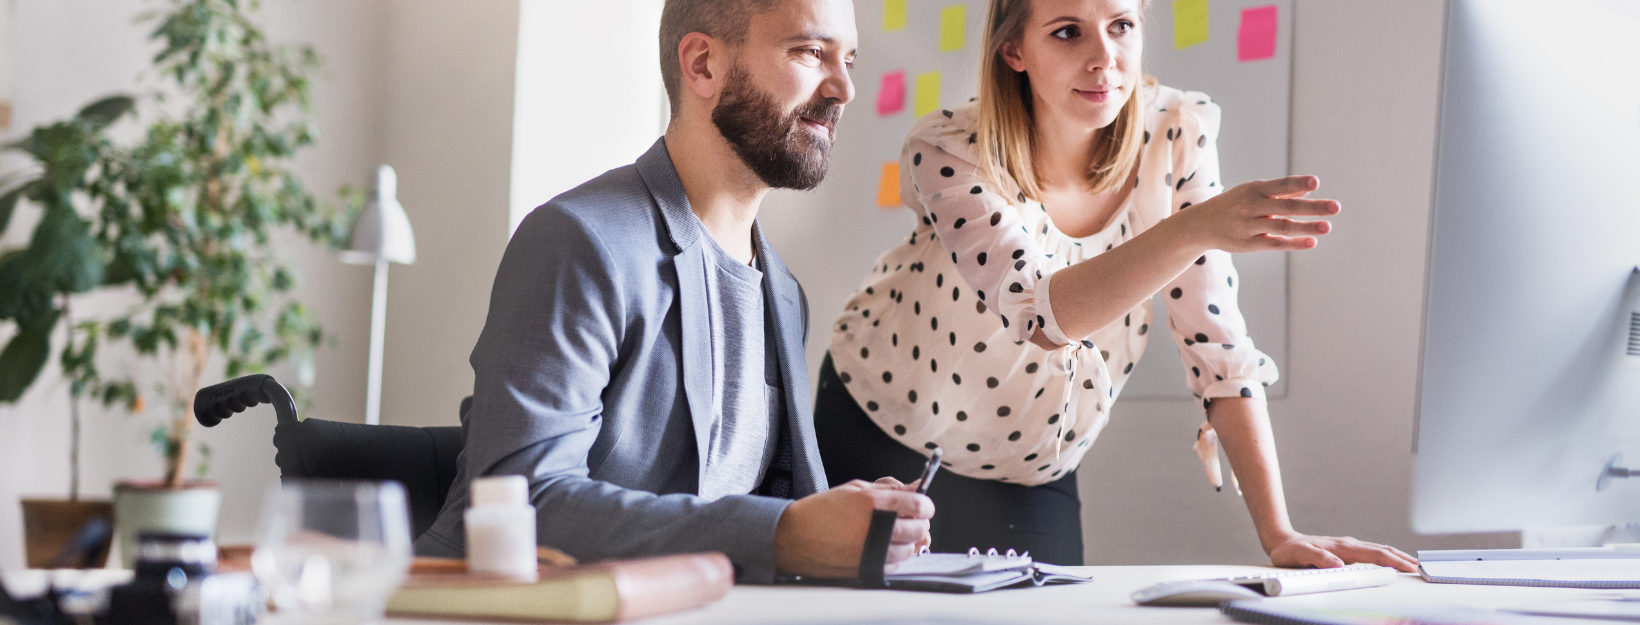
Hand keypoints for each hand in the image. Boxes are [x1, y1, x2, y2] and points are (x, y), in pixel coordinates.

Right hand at [773, 479, 933, 577]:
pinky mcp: (869, 568)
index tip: (920, 505)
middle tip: (905, 519)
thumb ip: (889, 488)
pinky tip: (880, 546)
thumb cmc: (821, 511)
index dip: (924, 504)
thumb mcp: (855, 488)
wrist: (795, 538)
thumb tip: (916, 487)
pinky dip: (894, 556)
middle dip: (917, 522)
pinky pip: (896, 565)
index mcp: (874, 502)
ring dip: (906, 541)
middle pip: (920, 528)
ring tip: (888, 533)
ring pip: (910, 549)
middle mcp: (877, 528)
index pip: (920, 504)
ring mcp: (874, 551)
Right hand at [1174, 175, 1338, 252]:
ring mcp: (1249, 226)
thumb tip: (1308, 189)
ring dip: (1306, 227)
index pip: (1280, 185)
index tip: (1316, 182)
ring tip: (1328, 226)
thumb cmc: (1233, 205)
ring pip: (1282, 227)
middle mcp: (1251, 206)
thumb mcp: (1252, 193)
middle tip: (1336, 207)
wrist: (1201, 224)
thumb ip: (1280, 192)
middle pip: (1286, 207)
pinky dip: (1293, 244)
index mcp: (1254, 190)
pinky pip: (1274, 244)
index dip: (1298, 183)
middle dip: (1312, 207)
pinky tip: (1312, 242)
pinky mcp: (1247, 244)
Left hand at [1266, 532, 1418, 572]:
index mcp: (1342, 547)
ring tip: (1413, 565)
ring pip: (1378, 549)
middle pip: (1382, 550)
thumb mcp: (1299, 555)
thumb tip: (1338, 565)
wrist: (1283, 541)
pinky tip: (1392, 561)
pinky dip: (1386, 556)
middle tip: (1419, 568)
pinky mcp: (1347, 549)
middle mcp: (1349, 545)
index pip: (1374, 554)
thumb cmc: (1290, 551)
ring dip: (1397, 556)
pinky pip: (1371, 552)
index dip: (1393, 561)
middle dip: (1402, 558)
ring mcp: (1349, 546)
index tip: (1408, 568)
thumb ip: (1318, 559)